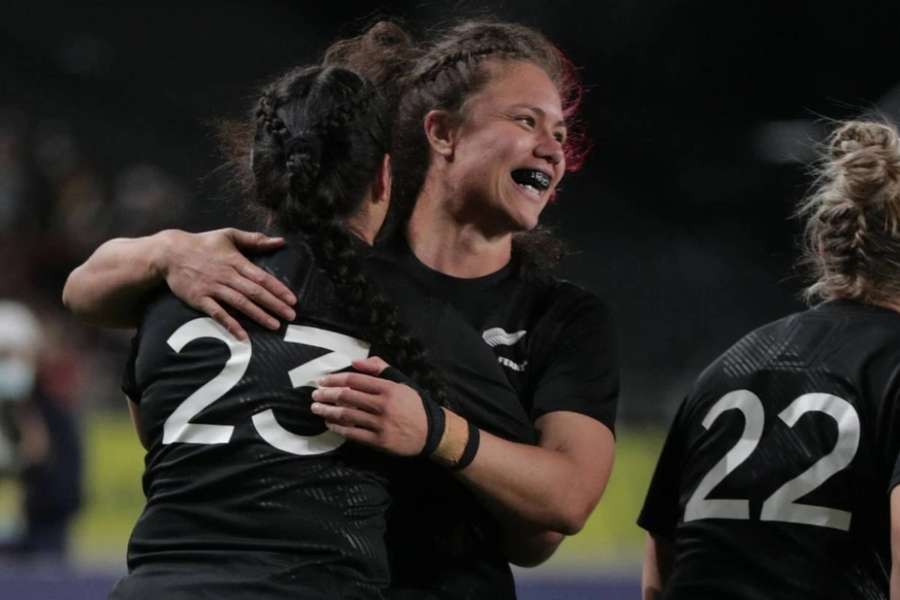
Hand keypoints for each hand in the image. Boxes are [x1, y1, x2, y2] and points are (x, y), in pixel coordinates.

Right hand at [158, 228, 296, 339]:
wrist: (170, 253)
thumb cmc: (203, 244)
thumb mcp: (229, 235)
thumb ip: (255, 239)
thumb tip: (280, 241)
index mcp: (235, 261)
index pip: (261, 277)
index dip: (278, 289)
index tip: (293, 300)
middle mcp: (226, 275)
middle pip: (254, 292)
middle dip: (274, 305)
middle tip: (291, 316)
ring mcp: (212, 288)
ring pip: (240, 303)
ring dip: (258, 315)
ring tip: (275, 326)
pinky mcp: (199, 299)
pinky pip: (217, 313)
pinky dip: (230, 324)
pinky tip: (243, 336)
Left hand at [310, 357, 427, 455]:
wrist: (431, 432)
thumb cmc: (413, 404)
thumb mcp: (401, 381)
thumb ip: (379, 369)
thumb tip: (355, 362)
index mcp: (388, 387)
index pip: (355, 380)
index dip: (335, 379)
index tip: (322, 380)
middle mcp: (383, 404)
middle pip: (348, 397)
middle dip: (327, 395)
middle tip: (315, 394)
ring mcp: (381, 424)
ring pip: (348, 415)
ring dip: (328, 411)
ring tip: (316, 408)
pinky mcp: (379, 441)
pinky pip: (354, 434)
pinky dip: (339, 428)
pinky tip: (329, 424)